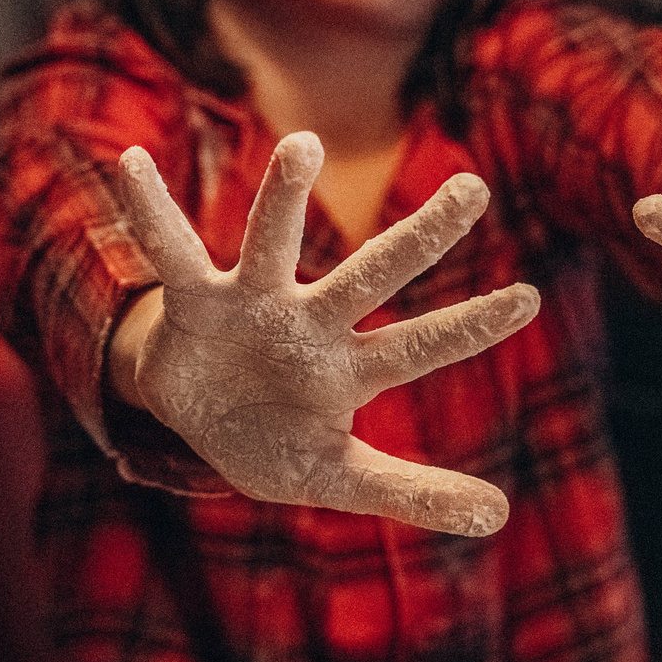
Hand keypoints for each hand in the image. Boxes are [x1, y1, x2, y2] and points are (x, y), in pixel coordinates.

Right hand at [109, 133, 539, 535]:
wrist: (194, 422)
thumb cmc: (277, 440)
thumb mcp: (339, 477)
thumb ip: (412, 491)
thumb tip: (498, 516)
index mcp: (352, 369)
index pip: (420, 347)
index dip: (469, 327)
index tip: (529, 298)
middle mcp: (313, 322)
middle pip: (374, 273)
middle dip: (422, 235)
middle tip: (475, 187)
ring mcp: (254, 302)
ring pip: (271, 241)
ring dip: (283, 196)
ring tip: (305, 145)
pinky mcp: (195, 299)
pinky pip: (170, 251)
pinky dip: (150, 213)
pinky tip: (131, 164)